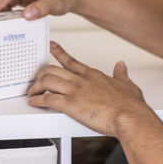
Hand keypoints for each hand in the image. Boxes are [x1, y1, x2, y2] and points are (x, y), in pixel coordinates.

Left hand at [27, 42, 159, 136]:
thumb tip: (121, 65)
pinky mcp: (71, 104)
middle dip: (42, 75)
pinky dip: (37, 100)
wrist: (130, 117)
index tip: (51, 46)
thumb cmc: (130, 106)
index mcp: (93, 75)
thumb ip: (122, 74)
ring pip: (47, 80)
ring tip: (32, 93)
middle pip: (54, 70)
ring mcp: (75, 90)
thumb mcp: (128, 85)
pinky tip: (34, 102)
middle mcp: (82, 80)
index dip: (59, 53)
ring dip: (36, 87)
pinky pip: (48, 98)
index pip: (71, 61)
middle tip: (36, 80)